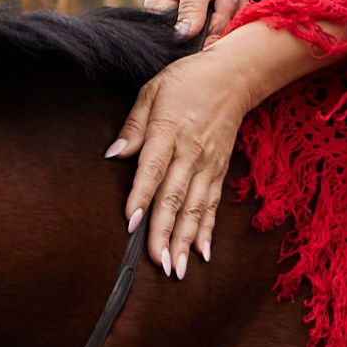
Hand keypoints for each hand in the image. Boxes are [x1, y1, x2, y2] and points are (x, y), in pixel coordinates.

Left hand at [106, 44, 253, 277]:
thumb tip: (114, 154)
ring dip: (185, 240)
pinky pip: (212, 205)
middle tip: (157, 263)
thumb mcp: (152, 91)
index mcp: (169, 131)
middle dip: (165, 232)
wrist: (233, 77)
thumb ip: (133, 126)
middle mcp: (191, 153)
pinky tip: (202, 255)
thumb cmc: (186, 81)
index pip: (153, 169)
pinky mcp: (219, 171)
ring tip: (176, 269)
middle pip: (175, 197)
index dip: (142, 197)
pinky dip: (207, 230)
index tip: (133, 223)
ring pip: (194, 208)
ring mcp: (208, 165)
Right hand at [145, 0, 245, 39]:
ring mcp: (197, 21)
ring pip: (223, 32)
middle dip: (222, 12)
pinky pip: (231, 24)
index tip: (212, 2)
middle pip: (206, 39)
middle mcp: (176, 20)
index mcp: (160, 11)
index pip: (181, 40)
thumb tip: (183, 35)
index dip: (204, 30)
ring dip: (231, 6)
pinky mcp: (211, 18)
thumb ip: (191, 9)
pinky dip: (236, 5)